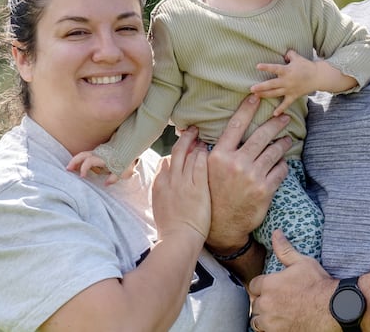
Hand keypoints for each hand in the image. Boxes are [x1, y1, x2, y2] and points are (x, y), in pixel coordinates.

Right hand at [66, 152, 131, 185]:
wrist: (130, 147)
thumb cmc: (127, 160)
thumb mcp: (124, 171)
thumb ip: (114, 178)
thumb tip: (106, 184)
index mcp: (102, 158)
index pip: (89, 161)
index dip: (84, 169)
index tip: (82, 177)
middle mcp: (98, 153)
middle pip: (82, 155)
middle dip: (74, 162)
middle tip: (67, 169)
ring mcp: (98, 152)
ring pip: (83, 154)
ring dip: (76, 161)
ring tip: (70, 169)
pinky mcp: (99, 152)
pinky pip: (87, 155)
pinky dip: (81, 160)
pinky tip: (79, 167)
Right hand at [152, 126, 209, 240]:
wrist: (179, 240)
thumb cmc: (171, 228)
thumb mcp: (160, 205)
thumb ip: (163, 186)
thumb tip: (165, 169)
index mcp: (159, 184)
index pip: (167, 159)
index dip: (177, 150)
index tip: (184, 144)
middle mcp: (170, 179)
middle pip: (178, 151)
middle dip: (186, 138)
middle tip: (193, 129)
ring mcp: (184, 182)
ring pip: (190, 154)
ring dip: (197, 144)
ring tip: (204, 137)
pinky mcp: (198, 186)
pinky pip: (201, 163)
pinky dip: (205, 154)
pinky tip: (210, 150)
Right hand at [205, 95, 290, 251]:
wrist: (221, 226)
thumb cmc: (212, 194)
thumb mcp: (204, 171)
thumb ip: (204, 151)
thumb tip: (192, 131)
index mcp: (219, 155)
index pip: (236, 125)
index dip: (248, 108)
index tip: (257, 97)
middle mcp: (236, 163)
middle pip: (261, 135)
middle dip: (276, 123)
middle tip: (284, 116)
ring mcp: (252, 177)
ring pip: (274, 151)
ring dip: (283, 143)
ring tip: (287, 139)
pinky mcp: (265, 190)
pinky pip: (280, 170)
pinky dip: (283, 164)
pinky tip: (282, 163)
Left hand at [249, 229, 337, 331]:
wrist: (333, 308)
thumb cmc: (318, 284)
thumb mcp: (302, 262)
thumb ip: (285, 250)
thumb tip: (276, 233)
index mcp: (269, 284)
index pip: (253, 286)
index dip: (261, 286)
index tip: (270, 288)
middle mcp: (266, 304)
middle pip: (255, 304)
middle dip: (263, 301)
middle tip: (276, 300)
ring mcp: (271, 322)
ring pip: (257, 320)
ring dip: (264, 317)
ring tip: (276, 314)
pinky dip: (270, 329)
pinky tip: (281, 323)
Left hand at [252, 50, 316, 115]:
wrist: (318, 77)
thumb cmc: (306, 66)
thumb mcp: (297, 57)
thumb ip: (289, 54)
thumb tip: (283, 53)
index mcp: (287, 71)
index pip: (275, 68)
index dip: (266, 67)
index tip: (257, 66)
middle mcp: (287, 81)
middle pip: (272, 84)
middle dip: (261, 87)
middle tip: (251, 89)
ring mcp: (290, 89)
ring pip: (275, 93)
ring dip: (265, 95)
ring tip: (256, 96)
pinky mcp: (293, 96)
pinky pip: (286, 103)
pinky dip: (281, 109)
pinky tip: (274, 114)